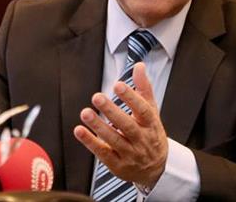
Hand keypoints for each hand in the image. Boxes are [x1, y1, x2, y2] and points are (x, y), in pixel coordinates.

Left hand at [73, 63, 167, 186]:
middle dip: (112, 111)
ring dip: (98, 126)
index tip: (117, 84)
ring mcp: (130, 154)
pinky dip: (91, 142)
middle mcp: (142, 140)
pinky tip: (79, 130)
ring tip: (85, 112)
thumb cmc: (150, 133)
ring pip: (114, 140)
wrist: (156, 169)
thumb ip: (143, 89)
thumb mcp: (151, 111)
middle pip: (127, 126)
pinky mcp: (118, 165)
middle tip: (96, 96)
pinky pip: (103, 153)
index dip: (131, 97)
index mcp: (151, 124)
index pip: (143, 110)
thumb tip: (138, 65)